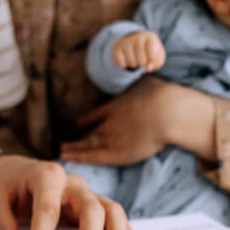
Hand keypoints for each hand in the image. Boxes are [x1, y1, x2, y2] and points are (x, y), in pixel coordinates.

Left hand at [0, 154, 132, 229]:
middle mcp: (69, 182)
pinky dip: (121, 228)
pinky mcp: (88, 204)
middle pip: (89, 205)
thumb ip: (0, 220)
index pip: (48, 207)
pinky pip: (111, 213)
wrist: (9, 171)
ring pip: (109, 207)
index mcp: (45, 175)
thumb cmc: (2, 184)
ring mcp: (82, 192)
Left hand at [59, 75, 216, 165]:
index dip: (88, 120)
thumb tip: (142, 73)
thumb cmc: (160, 96)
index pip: (97, 115)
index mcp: (116, 106)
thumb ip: (140, 83)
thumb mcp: (146, 82)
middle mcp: (110, 122)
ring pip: (89, 145)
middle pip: (91, 133)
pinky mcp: (118, 153)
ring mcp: (112, 137)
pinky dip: (80, 157)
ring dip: (75, 149)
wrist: (166, 112)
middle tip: (65, 144)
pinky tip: (68, 156)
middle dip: (79, 139)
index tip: (79, 123)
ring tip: (63, 151)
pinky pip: (94, 156)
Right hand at [113, 31, 165, 71]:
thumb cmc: (150, 51)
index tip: (152, 59)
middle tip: (143, 59)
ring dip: (134, 64)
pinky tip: (127, 59)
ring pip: (131, 62)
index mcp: (150, 37)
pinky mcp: (117, 47)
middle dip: (143, 64)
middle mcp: (137, 36)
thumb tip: (148, 67)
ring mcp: (126, 41)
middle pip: (141, 60)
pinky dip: (124, 65)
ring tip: (135, 59)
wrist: (135, 43)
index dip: (152, 60)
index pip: (152, 54)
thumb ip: (156, 63)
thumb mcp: (158, 56)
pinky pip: (121, 63)